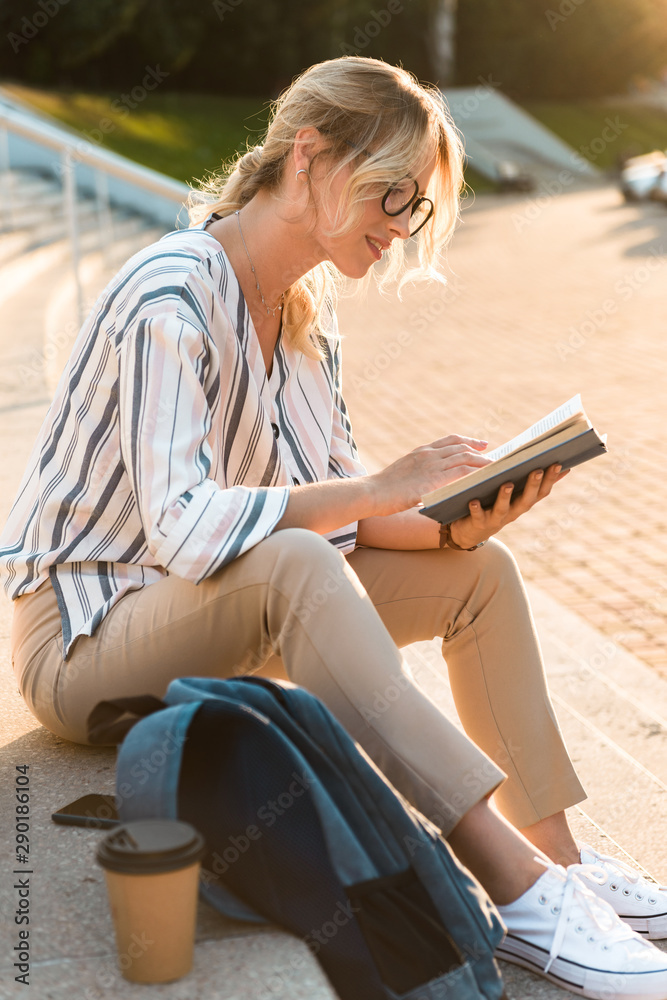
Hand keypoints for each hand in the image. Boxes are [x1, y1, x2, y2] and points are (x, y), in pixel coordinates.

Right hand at [369, 435, 491, 516]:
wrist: (371, 493)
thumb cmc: (382, 491)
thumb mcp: (402, 476)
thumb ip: (418, 476)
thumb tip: (428, 486)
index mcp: (420, 452)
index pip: (450, 441)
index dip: (468, 441)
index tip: (480, 444)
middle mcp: (428, 455)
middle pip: (461, 447)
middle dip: (480, 451)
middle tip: (493, 457)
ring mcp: (431, 465)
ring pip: (465, 458)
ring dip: (482, 462)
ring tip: (495, 468)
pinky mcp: (434, 479)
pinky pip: (462, 472)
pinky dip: (476, 473)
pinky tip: (485, 479)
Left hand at [447, 465, 569, 548]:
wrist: (472, 532)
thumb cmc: (495, 505)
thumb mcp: (515, 494)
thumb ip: (530, 482)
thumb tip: (558, 466)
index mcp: (523, 503)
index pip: (541, 492)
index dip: (550, 479)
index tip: (556, 463)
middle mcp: (513, 512)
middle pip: (526, 500)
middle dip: (532, 485)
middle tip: (537, 470)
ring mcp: (496, 519)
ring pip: (503, 508)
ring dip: (505, 496)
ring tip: (507, 484)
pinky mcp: (479, 523)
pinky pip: (478, 516)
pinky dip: (476, 509)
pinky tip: (474, 501)